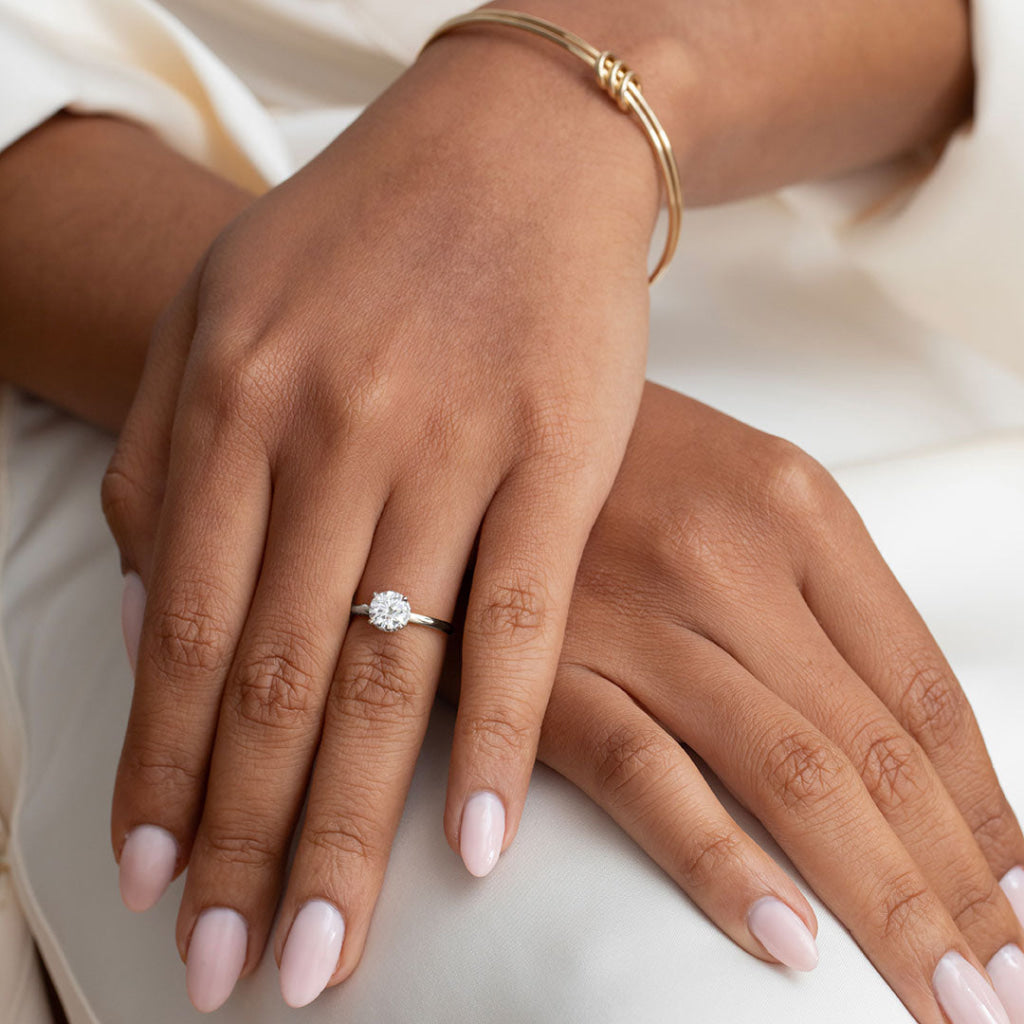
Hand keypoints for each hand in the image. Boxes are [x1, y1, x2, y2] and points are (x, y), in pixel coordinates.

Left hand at [102, 36, 655, 1011]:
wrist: (514, 146)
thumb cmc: (360, 238)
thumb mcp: (221, 313)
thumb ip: (166, 457)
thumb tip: (145, 603)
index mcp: (233, 402)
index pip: (182, 632)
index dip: (161, 771)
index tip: (152, 883)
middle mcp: (332, 435)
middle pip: (273, 681)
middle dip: (239, 842)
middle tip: (224, 973)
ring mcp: (452, 445)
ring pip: (385, 673)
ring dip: (346, 829)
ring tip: (317, 953)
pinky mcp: (561, 454)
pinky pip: (521, 619)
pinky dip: (495, 737)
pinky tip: (471, 847)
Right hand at [534, 383, 1023, 1023]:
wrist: (478, 420)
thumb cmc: (616, 464)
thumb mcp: (738, 489)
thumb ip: (819, 600)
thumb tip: (904, 744)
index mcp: (794, 507)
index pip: (924, 690)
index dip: (989, 815)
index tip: (1023, 907)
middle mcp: (728, 557)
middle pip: (876, 749)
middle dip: (957, 889)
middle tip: (1004, 994)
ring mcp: (637, 613)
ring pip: (787, 772)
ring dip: (880, 901)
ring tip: (941, 1002)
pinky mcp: (545, 666)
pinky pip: (644, 773)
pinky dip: (718, 861)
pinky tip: (785, 940)